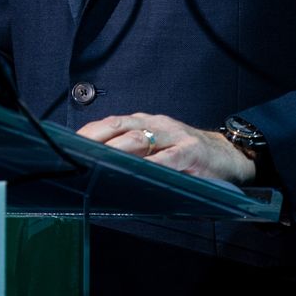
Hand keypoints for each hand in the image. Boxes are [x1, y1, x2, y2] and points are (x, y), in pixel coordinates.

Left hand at [75, 113, 257, 184]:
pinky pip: (169, 159)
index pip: (109, 124)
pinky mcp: (191, 152)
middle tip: (76, 155)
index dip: (88, 133)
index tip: (67, 145)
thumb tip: (99, 165)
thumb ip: (133, 152)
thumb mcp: (157, 146)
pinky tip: (140, 172)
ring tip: (99, 162)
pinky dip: (153, 165)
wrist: (227, 154)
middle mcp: (156, 124)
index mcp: (144, 122)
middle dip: (95, 141)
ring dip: (117, 151)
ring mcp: (174, 137)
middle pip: (118, 128)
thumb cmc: (186, 152)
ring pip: (139, 139)